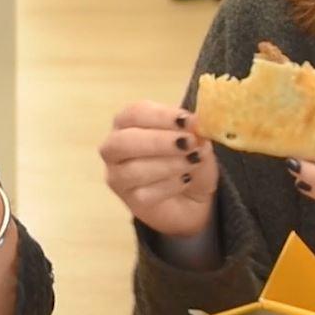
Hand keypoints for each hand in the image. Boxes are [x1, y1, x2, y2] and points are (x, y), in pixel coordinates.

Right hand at [99, 101, 217, 238]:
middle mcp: (115, 148)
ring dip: (167, 164)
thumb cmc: (188, 160)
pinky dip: (169, 185)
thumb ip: (196, 135)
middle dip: (157, 140)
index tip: (187, 120)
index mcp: (128, 123)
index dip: (160, 115)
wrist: (192, 198)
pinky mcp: (130, 201)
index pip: (135, 113)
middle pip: (123, 141)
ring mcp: (119, 177)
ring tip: (193, 161)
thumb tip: (197, 127)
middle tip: (188, 142)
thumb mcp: (199, 143)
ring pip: (132, 170)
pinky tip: (186, 180)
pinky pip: (144, 194)